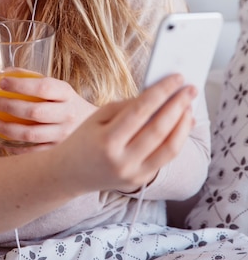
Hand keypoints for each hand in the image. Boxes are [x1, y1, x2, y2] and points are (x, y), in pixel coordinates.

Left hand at [0, 74, 97, 147]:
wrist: (96, 128)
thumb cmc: (67, 104)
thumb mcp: (57, 87)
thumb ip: (31, 79)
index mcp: (66, 94)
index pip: (43, 87)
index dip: (20, 85)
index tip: (2, 82)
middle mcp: (67, 114)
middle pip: (34, 111)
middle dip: (8, 106)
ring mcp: (64, 135)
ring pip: (31, 134)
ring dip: (7, 128)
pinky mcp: (58, 151)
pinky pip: (33, 152)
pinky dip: (15, 148)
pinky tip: (3, 141)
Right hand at [52, 74, 195, 194]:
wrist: (69, 174)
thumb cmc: (83, 139)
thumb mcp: (98, 117)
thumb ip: (127, 107)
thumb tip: (158, 97)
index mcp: (107, 141)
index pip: (140, 112)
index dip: (161, 92)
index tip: (176, 78)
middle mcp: (122, 161)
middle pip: (159, 131)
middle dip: (178, 106)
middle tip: (191, 89)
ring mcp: (133, 174)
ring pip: (169, 149)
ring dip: (184, 125)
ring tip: (189, 106)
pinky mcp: (140, 181)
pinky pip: (164, 158)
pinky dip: (177, 139)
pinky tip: (182, 124)